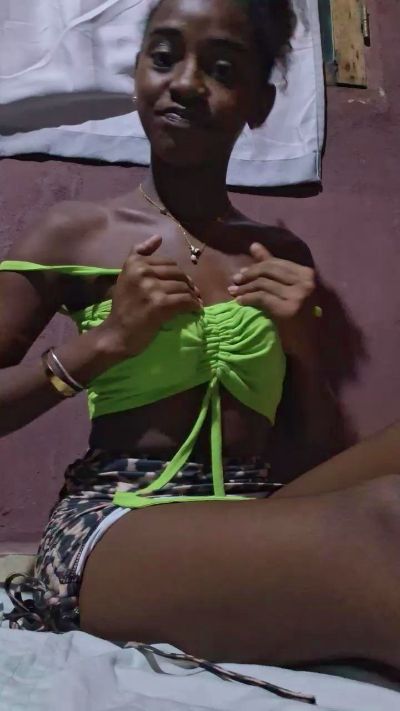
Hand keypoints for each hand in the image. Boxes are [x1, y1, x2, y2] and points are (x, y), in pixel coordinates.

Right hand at [103, 235, 201, 356]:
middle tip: (193, 294)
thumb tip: (158, 237)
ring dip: (192, 296)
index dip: (179, 274)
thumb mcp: (126, 275)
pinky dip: (194, 306)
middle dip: (188, 284)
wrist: (117, 333)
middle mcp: (142, 272)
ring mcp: (151, 288)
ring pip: (183, 287)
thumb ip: (139, 254)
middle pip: (178, 273)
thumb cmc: (124, 306)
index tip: (183, 284)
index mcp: (135, 263)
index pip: (168, 262)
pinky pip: (185, 300)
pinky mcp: (160, 305)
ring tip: (194, 303)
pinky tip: (196, 310)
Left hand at [228, 242, 316, 357]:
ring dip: (244, 288)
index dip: (256, 266)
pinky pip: (261, 297)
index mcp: (307, 274)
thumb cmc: (297, 315)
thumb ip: (272, 266)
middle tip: (235, 281)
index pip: (276, 263)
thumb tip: (254, 245)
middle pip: (269, 270)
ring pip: (263, 284)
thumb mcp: (286, 287)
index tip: (242, 273)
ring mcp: (298, 296)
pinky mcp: (288, 310)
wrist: (307, 343)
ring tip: (233, 292)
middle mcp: (306, 283)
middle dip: (249, 275)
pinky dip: (247, 299)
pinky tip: (239, 302)